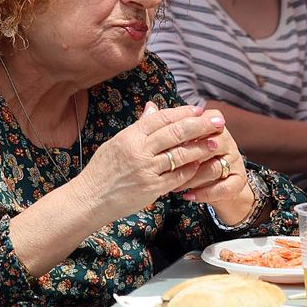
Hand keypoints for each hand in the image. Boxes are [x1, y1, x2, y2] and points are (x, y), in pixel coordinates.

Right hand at [78, 100, 225, 222]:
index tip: (198, 109)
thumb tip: (153, 108)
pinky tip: (200, 164)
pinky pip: (177, 176)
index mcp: (129, 136)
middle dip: (199, 125)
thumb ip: (138, 127)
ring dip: (200, 147)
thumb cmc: (101, 170)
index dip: (182, 112)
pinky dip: (190, 169)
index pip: (160, 118)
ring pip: (180, 154)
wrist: (89, 199)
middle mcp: (138, 151)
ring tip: (215, 141)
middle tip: (217, 120)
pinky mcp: (152, 189)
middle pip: (175, 133)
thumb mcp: (116, 142)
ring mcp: (146, 170)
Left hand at [174, 123, 252, 218]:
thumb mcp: (184, 144)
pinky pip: (223, 188)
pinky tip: (188, 196)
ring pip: (214, 168)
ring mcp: (235, 162)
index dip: (189, 130)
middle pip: (210, 145)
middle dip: (187, 157)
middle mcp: (228, 142)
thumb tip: (149, 106)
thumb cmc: (195, 161)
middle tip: (167, 167)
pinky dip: (204, 193)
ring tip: (174, 186)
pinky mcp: (238, 182)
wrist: (217, 187)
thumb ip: (169, 127)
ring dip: (192, 178)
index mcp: (215, 128)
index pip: (207, 120)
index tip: (169, 142)